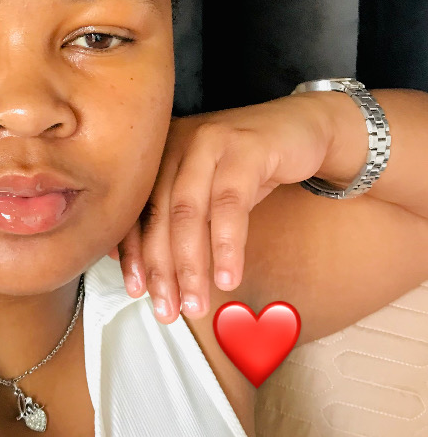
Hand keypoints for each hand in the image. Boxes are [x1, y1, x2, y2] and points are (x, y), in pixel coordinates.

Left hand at [107, 93, 334, 321]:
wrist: (304, 127)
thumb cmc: (249, 166)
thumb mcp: (206, 190)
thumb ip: (172, 216)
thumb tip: (132, 261)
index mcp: (160, 154)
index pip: (137, 210)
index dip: (134, 254)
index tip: (138, 292)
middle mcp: (178, 143)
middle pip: (161, 215)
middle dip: (162, 269)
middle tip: (168, 309)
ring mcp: (210, 141)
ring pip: (190, 212)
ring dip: (192, 265)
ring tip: (196, 302)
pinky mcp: (246, 148)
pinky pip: (230, 205)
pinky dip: (227, 246)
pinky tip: (228, 276)